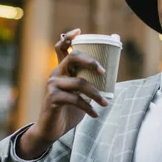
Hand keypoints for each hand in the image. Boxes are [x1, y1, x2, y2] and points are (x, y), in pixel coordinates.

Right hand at [18, 29, 108, 158]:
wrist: (52, 129)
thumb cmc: (69, 109)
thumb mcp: (80, 94)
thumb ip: (89, 83)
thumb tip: (109, 74)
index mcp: (62, 70)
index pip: (61, 48)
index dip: (68, 37)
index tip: (79, 31)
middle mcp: (56, 74)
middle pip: (72, 58)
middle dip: (91, 61)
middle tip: (104, 72)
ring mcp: (52, 86)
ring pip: (79, 82)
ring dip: (95, 94)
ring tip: (105, 103)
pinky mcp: (52, 99)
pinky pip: (75, 99)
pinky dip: (88, 107)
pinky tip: (95, 114)